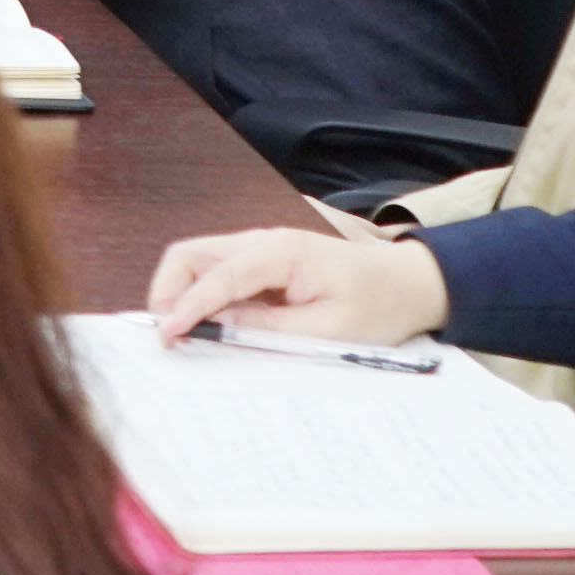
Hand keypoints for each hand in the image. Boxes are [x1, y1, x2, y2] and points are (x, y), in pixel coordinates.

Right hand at [143, 225, 451, 349]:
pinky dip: (200, 294)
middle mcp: (263, 240)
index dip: (186, 307)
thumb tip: (218, 327)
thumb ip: (268, 327)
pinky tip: (204, 323)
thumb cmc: (377, 305)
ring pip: (197, 259)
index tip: (166, 335)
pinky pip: (218, 272)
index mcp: (281, 251)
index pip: (217, 277)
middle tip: (165, 333)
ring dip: (180, 292)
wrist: (409, 284)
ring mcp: (260, 247)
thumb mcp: (326, 329)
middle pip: (191, 254)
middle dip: (167, 291)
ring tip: (180, 331)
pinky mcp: (263, 261)